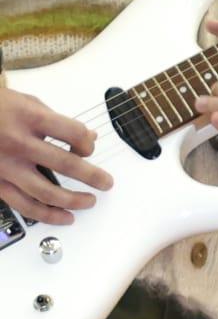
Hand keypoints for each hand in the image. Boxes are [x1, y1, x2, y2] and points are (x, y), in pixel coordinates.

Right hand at [0, 87, 113, 224]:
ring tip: (89, 202)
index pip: (73, 133)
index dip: (87, 143)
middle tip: (106, 183)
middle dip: (92, 176)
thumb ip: (58, 121)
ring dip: (73, 200)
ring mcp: (4, 165)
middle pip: (65, 164)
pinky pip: (23, 204)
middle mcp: (17, 143)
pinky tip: (63, 216)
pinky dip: (47, 214)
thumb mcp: (26, 102)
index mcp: (28, 117)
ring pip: (45, 192)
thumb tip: (89, 138)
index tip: (88, 148)